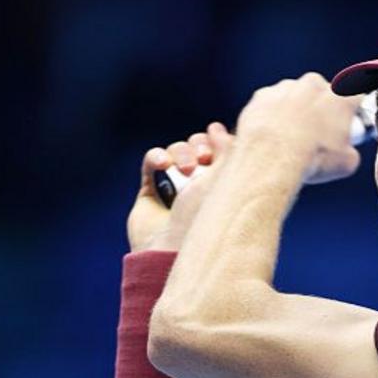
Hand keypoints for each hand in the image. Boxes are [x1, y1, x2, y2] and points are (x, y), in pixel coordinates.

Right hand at [126, 121, 234, 251]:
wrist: (172, 250)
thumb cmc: (204, 219)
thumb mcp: (223, 180)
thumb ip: (226, 149)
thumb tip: (217, 128)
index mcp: (225, 186)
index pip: (223, 151)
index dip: (221, 142)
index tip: (221, 144)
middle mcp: (200, 186)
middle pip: (199, 147)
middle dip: (200, 146)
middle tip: (204, 160)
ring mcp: (175, 188)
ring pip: (176, 151)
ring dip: (181, 151)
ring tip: (184, 169)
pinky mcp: (151, 191)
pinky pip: (151, 161)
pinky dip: (156, 156)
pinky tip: (163, 165)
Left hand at [234, 72, 362, 184]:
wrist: (271, 161)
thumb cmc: (311, 160)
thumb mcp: (346, 163)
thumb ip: (350, 149)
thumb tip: (346, 152)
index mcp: (340, 97)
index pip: (355, 95)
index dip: (353, 110)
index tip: (348, 122)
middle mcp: (314, 85)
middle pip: (323, 92)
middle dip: (321, 108)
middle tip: (318, 133)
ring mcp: (286, 87)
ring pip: (295, 95)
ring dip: (297, 109)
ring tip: (292, 137)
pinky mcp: (263, 95)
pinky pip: (272, 102)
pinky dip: (273, 114)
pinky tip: (274, 134)